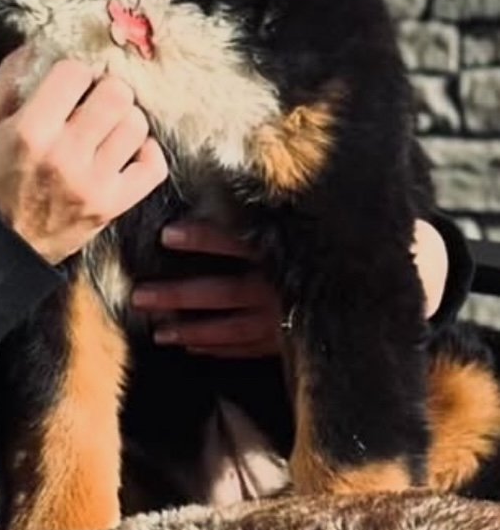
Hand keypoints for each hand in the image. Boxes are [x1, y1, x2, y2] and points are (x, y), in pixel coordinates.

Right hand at [0, 48, 167, 265]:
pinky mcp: (113, 205)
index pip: (74, 72)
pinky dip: (147, 152)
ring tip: (106, 125)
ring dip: (124, 118)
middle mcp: (66, 155)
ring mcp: (94, 182)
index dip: (72, 71)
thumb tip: (39, 42)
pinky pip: (154, 166)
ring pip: (137, 125)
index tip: (67, 82)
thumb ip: (8, 78)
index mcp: (30, 130)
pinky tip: (126, 149)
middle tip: (93, 98)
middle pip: (116, 94)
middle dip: (105, 88)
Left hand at [132, 217, 450, 359]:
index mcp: (285, 253)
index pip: (236, 242)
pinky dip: (218, 348)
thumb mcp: (306, 221)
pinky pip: (248, 348)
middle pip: (220, 292)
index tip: (166, 234)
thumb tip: (221, 180)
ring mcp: (286, 321)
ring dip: (190, 329)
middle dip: (178, 296)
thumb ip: (269, 211)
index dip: (201, 237)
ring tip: (156, 331)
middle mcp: (283, 289)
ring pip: (229, 328)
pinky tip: (189, 346)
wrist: (391, 284)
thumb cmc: (336, 241)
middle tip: (139, 296)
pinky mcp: (292, 344)